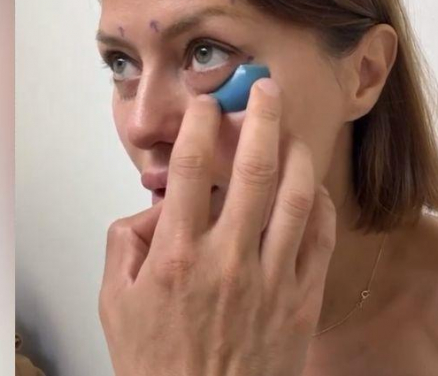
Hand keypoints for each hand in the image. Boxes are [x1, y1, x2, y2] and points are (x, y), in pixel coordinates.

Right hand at [99, 78, 336, 375]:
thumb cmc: (160, 365)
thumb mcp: (115, 304)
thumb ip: (125, 244)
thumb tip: (153, 206)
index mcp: (178, 257)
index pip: (188, 169)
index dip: (198, 125)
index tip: (205, 105)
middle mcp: (228, 260)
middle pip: (251, 168)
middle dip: (260, 117)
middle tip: (265, 90)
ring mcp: (270, 279)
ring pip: (296, 197)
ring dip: (297, 153)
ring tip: (293, 131)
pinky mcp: (301, 300)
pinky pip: (321, 238)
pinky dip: (321, 205)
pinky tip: (313, 188)